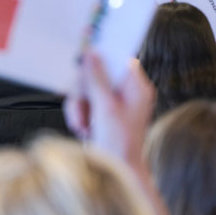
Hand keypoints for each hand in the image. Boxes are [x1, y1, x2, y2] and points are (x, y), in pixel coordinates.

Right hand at [65, 52, 152, 168]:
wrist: (116, 173)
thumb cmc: (119, 143)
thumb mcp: (106, 108)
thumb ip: (97, 78)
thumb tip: (91, 53)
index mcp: (136, 88)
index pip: (120, 58)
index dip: (103, 51)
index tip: (88, 41)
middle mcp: (125, 93)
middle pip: (96, 73)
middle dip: (84, 92)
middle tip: (82, 105)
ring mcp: (111, 104)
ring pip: (85, 89)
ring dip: (79, 107)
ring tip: (83, 126)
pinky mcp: (99, 114)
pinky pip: (81, 104)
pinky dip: (78, 116)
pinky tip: (84, 131)